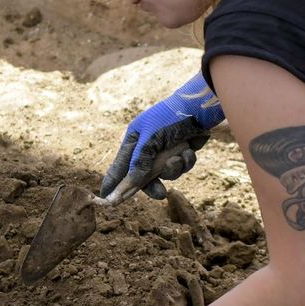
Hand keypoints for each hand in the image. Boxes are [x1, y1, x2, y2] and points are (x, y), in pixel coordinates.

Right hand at [100, 73, 223, 199]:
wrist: (198, 108)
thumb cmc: (169, 119)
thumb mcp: (151, 140)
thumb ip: (140, 162)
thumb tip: (132, 183)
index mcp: (135, 140)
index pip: (120, 166)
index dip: (114, 182)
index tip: (106, 198)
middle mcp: (148, 147)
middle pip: (144, 176)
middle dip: (154, 184)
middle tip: (160, 194)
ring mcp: (165, 150)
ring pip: (166, 173)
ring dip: (174, 168)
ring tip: (178, 158)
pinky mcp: (181, 152)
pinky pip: (181, 166)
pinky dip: (186, 160)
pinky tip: (188, 150)